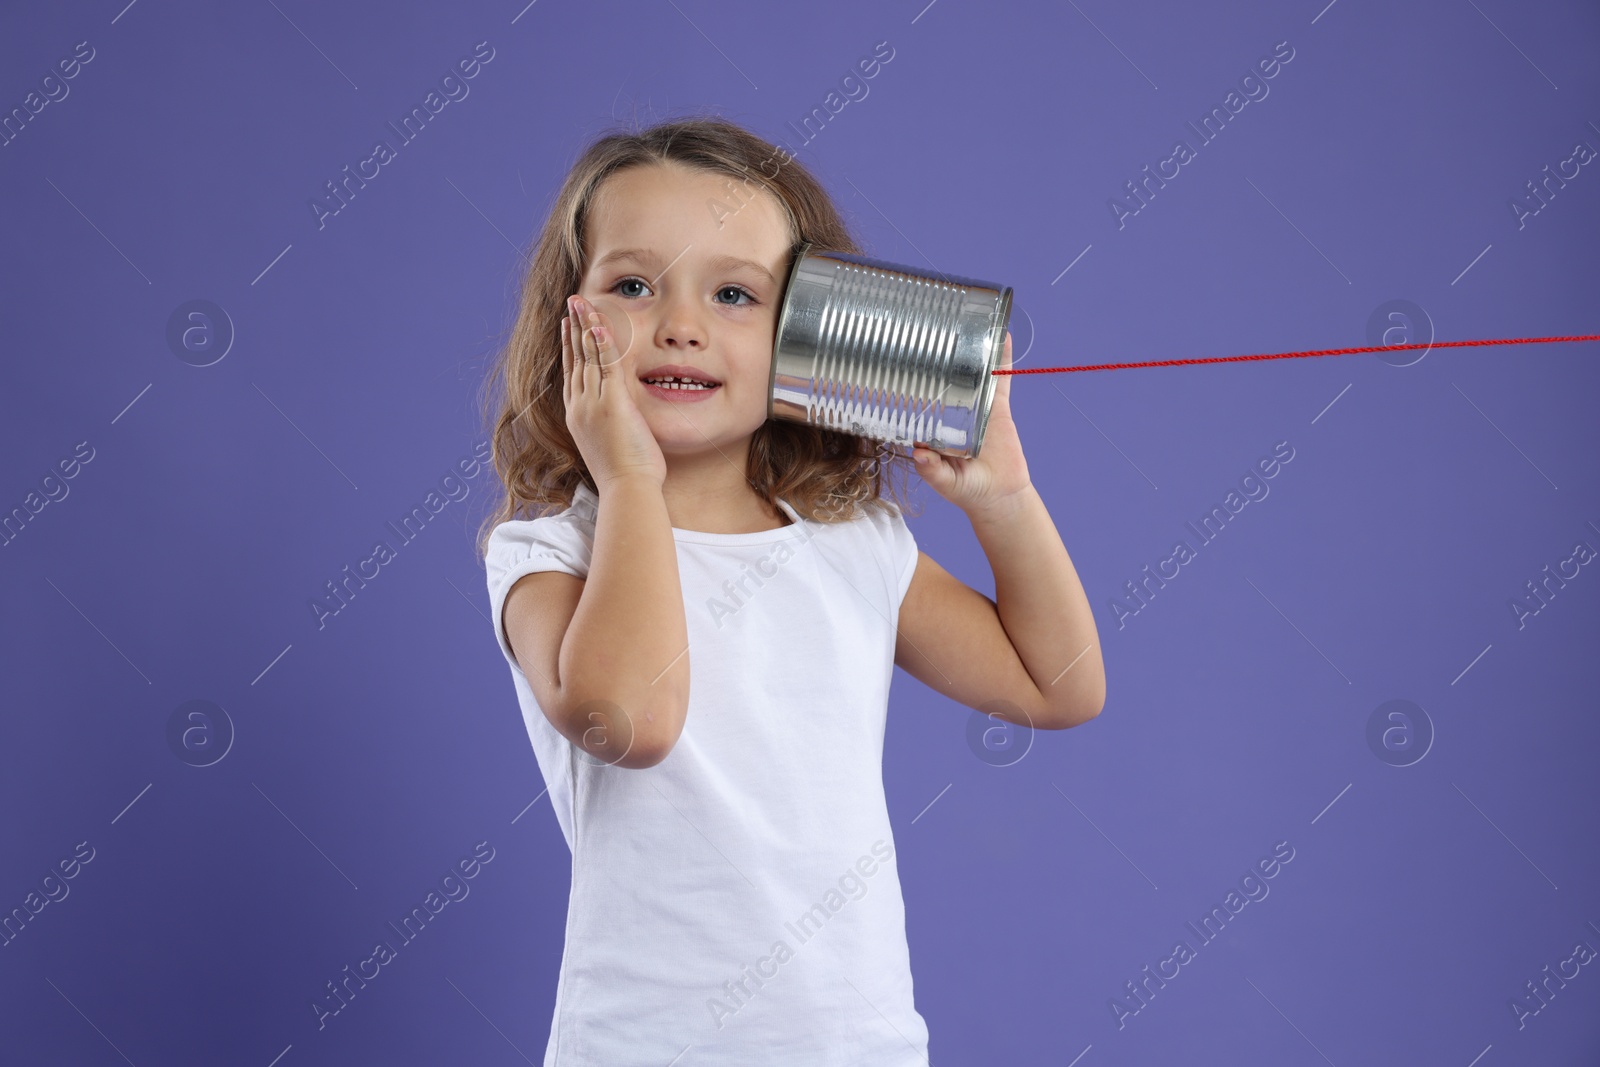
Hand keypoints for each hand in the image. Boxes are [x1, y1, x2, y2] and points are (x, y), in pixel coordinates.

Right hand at [562, 294, 666, 488]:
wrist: (626, 491)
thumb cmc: (625, 477)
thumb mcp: (611, 445)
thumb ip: (612, 425)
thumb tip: (620, 420)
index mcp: (578, 416)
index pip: (571, 372)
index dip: (569, 346)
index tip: (567, 326)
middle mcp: (581, 407)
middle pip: (575, 358)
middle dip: (573, 327)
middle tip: (571, 303)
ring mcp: (594, 404)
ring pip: (587, 357)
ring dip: (585, 326)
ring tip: (581, 302)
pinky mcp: (612, 404)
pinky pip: (606, 366)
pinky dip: (602, 344)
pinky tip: (598, 324)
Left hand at [910, 330, 1032, 519]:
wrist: (999, 495)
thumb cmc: (965, 489)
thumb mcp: (946, 483)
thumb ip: (932, 472)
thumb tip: (919, 455)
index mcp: (932, 424)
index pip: (914, 395)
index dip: (902, 376)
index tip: (891, 354)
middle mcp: (950, 409)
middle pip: (939, 375)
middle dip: (931, 352)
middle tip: (921, 324)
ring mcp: (974, 405)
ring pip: (970, 371)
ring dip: (968, 346)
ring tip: (964, 318)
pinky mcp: (998, 407)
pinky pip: (1000, 379)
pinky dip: (1001, 358)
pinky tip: (1002, 336)